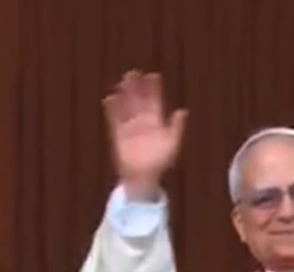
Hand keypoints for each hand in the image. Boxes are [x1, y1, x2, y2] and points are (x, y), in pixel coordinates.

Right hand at [102, 70, 187, 198]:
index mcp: (156, 122)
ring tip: (122, 82)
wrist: (143, 176)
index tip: (153, 76)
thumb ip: (176, 127)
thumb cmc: (159, 162)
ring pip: (126, 107)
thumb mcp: (171, 143)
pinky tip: (110, 99)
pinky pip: (115, 119)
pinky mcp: (119, 135)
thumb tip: (182, 111)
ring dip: (124, 95)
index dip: (153, 89)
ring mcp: (130, 127)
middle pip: (138, 101)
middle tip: (133, 73)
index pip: (154, 101)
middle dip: (136, 87)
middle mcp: (142, 122)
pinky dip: (112, 110)